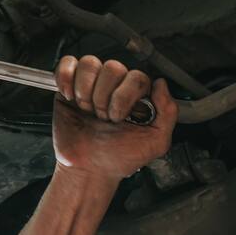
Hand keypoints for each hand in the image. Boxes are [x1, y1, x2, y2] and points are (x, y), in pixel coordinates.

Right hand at [52, 55, 177, 183]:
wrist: (90, 170)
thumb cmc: (120, 159)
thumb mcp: (156, 142)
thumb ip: (168, 112)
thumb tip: (162, 84)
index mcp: (137, 97)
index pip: (136, 76)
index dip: (125, 96)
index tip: (119, 117)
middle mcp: (115, 87)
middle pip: (113, 67)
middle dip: (105, 98)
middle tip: (103, 118)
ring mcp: (92, 85)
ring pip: (90, 63)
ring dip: (87, 91)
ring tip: (88, 111)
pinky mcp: (68, 87)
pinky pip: (67, 64)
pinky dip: (66, 78)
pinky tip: (71, 97)